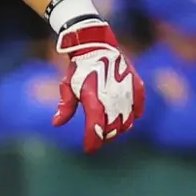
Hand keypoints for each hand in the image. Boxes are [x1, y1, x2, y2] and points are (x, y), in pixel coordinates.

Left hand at [50, 20, 144, 152]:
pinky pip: (139, 108)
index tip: (90, 149)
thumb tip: (56, 123)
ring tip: (110, 128)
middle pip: (113, 128)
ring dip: (119, 128)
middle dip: (105, 136)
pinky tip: (127, 116)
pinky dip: (134, 115)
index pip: (96, 126)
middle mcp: (112, 96)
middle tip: (98, 137)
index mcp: (93, 97)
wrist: (97, 45)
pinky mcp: (137, 86)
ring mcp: (126, 91)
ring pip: (127, 121)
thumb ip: (66, 106)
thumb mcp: (68, 86)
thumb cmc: (79, 68)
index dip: (93, 141)